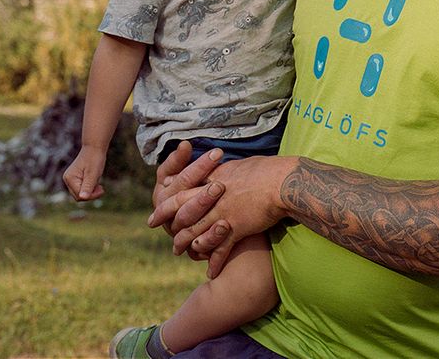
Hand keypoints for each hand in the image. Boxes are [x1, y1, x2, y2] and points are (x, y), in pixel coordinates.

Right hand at [63, 146, 106, 200]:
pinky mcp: (75, 178)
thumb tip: (82, 197)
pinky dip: (89, 187)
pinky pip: (82, 188)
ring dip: (91, 190)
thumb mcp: (93, 173)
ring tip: (98, 183)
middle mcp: (68, 179)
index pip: (79, 196)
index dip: (91, 195)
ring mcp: (71, 179)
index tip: (102, 189)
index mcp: (70, 178)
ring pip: (81, 193)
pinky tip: (95, 181)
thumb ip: (88, 186)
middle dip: (91, 194)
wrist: (95, 147)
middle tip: (101, 187)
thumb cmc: (95, 159)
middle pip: (79, 196)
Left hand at [149, 154, 296, 278]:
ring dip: (188, 246)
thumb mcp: (237, 166)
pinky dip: (214, 262)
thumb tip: (213, 174)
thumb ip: (221, 174)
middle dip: (171, 226)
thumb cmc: (265, 169)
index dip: (167, 203)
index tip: (156, 209)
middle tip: (162, 236)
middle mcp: (213, 198)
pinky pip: (220, 250)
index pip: (181, 191)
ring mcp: (223, 214)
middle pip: (184, 215)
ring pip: (196, 234)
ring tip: (181, 253)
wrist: (282, 182)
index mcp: (212, 180)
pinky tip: (210, 273)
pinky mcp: (236, 229)